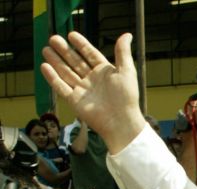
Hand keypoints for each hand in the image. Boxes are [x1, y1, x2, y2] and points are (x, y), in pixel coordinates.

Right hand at [40, 32, 144, 153]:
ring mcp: (83, 90)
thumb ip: (123, 53)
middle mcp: (92, 80)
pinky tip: (45, 66)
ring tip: (46, 49)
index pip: (90, 54)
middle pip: (75, 62)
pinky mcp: (75, 101)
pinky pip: (61, 87)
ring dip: (56, 61)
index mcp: (105, 72)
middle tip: (54, 39)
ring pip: (66, 72)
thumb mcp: (127, 71)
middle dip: (64, 51)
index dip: (81, 45)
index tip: (71, 34)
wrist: (121, 121)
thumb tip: (126, 35)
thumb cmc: (126, 97)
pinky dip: (52, 78)